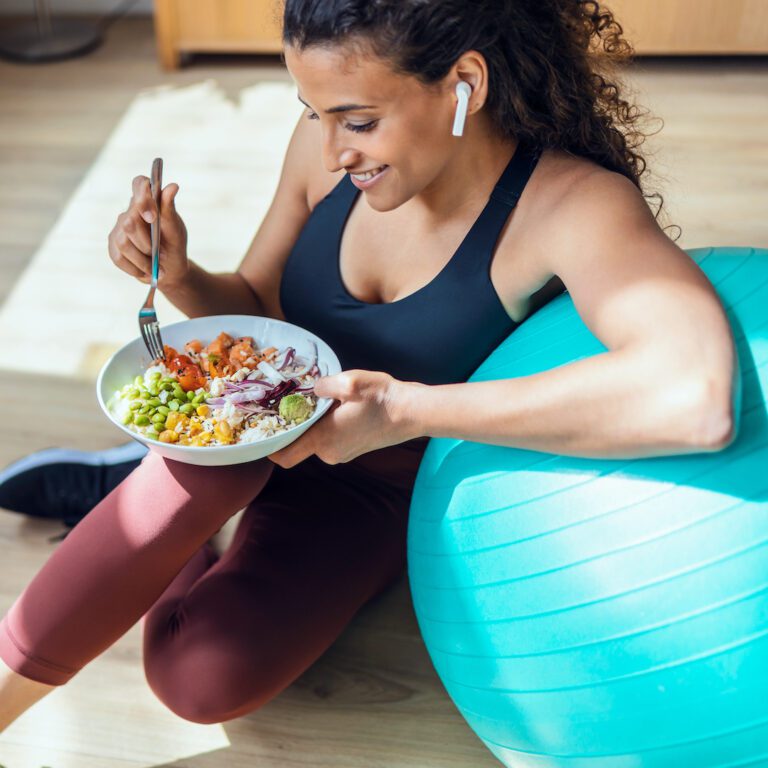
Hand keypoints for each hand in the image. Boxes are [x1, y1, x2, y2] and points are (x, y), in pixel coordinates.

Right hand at [107, 174, 188, 288]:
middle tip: (161, 253)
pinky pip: (119, 258)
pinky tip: (147, 271)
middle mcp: (129, 212)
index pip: (139, 184)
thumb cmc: (174, 244)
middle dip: (146, 242)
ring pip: (124, 243)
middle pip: (129, 222)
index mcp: (147, 201)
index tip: (153, 217)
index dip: (142, 197)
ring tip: (157, 268)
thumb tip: (173, 186)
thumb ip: (169, 208)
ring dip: (143, 260)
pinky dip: (136, 268)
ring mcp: (118, 230)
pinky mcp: (113, 247)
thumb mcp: (175, 228)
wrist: (169, 269)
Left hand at [268, 370, 418, 467]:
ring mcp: (343, 453)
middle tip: (291, 402)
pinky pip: (330, 439)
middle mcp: (330, 453)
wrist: (412, 412)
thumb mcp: (350, 382)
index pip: (284, 456)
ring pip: (316, 440)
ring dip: (313, 424)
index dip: (270, 447)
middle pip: (299, 444)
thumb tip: (311, 389)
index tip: (264, 429)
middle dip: (294, 426)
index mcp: (323, 440)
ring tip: (319, 400)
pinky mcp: (354, 449)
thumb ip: (322, 385)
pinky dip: (327, 426)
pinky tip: (337, 407)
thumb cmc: (382, 398)